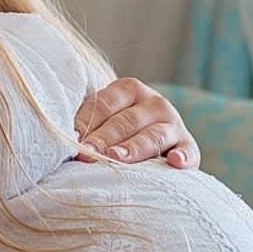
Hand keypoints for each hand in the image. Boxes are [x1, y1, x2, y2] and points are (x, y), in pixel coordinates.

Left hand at [74, 77, 199, 167]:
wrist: (154, 139)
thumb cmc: (117, 129)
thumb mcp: (104, 119)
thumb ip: (87, 124)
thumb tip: (63, 138)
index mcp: (128, 89)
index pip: (104, 104)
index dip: (86, 122)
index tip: (70, 138)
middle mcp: (153, 103)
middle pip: (124, 121)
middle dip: (102, 139)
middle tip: (86, 153)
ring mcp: (173, 123)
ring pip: (152, 136)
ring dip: (133, 148)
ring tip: (115, 158)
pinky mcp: (188, 145)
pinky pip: (189, 151)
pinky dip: (184, 156)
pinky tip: (175, 162)